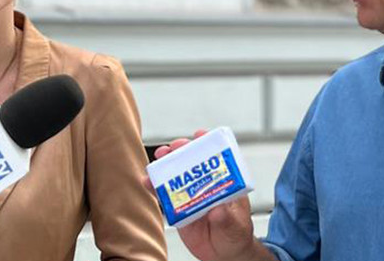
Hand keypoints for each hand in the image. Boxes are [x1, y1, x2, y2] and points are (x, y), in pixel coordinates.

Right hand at [149, 131, 272, 260]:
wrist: (224, 254)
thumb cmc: (236, 234)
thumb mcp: (236, 226)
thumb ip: (227, 218)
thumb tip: (217, 211)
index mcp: (224, 182)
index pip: (217, 157)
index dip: (208, 143)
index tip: (199, 134)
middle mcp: (206, 184)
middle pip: (193, 161)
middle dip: (182, 150)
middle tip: (174, 147)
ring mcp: (191, 195)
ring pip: (177, 175)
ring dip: (166, 164)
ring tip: (159, 157)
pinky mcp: (179, 208)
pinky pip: (165, 196)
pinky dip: (155, 187)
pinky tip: (147, 182)